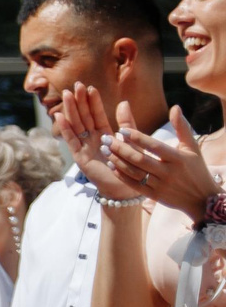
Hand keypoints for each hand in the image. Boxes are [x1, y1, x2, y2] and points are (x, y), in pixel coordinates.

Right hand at [53, 87, 140, 202]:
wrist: (127, 190)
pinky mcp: (80, 157)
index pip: (97, 114)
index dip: (93, 102)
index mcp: (105, 135)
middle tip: (76, 85)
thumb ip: (127, 123)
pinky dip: (65, 129)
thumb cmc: (132, 167)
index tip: (90, 87)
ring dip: (71, 110)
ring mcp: (84, 147)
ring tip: (68, 94)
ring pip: (76, 125)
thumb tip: (124, 102)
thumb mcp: (132, 142)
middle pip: (84, 117)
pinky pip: (71, 141)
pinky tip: (59, 116)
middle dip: (79, 101)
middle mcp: (92, 139)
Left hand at [107, 106, 224, 220]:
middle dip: (120, 148)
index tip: (121, 130)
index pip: (154, 146)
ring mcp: (161, 185)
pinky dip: (121, 175)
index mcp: (178, 159)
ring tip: (104, 149)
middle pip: (140, 159)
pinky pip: (134, 185)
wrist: (203, 199)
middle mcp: (169, 173)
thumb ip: (182, 127)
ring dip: (117, 160)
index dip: (137, 138)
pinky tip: (111, 165)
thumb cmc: (196, 169)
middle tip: (105, 138)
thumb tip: (175, 107)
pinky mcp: (155, 196)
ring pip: (134, 172)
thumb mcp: (192, 148)